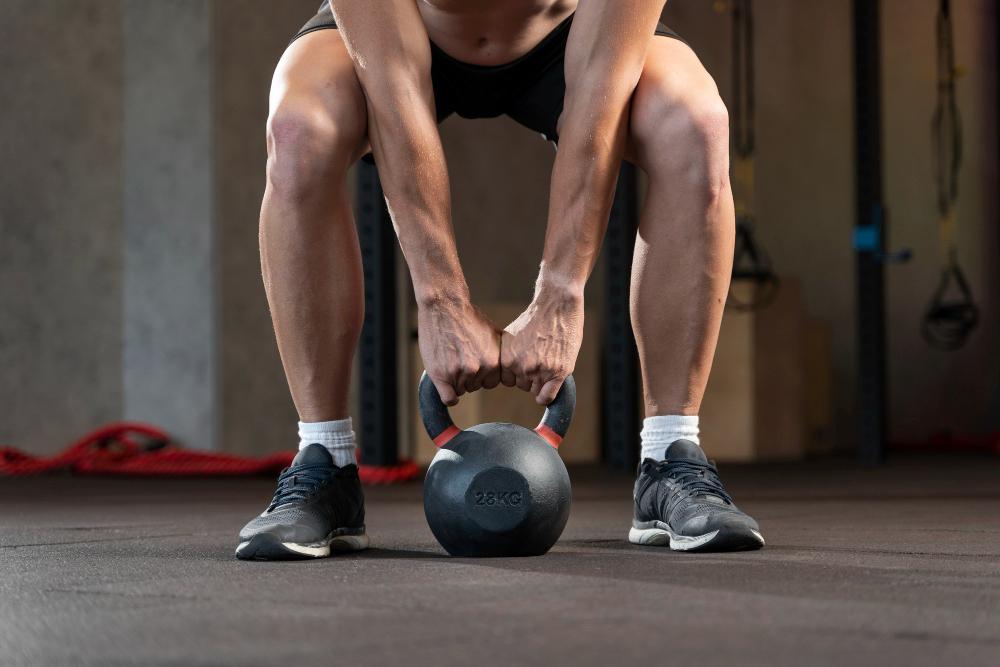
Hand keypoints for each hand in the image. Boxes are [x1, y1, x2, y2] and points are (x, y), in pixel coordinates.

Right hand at [417, 296, 501, 405]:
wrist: (445, 307)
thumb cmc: (468, 318)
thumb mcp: (493, 334)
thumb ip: (501, 353)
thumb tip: (513, 366)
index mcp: (493, 362)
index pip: (490, 383)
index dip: (481, 375)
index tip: (473, 363)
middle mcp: (478, 369)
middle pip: (474, 386)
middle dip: (468, 376)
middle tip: (459, 358)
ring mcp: (459, 373)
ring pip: (460, 390)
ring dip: (455, 380)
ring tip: (450, 360)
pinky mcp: (441, 375)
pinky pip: (449, 399)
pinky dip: (449, 396)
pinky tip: (447, 387)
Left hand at [501, 288, 583, 404]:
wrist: (557, 303)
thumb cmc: (537, 317)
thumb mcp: (513, 335)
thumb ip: (510, 355)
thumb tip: (508, 371)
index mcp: (507, 358)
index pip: (508, 380)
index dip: (518, 374)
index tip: (526, 365)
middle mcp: (521, 366)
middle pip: (522, 385)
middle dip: (530, 376)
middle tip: (541, 360)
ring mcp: (539, 370)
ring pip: (536, 390)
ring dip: (542, 382)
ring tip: (548, 362)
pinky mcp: (557, 371)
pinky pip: (548, 396)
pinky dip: (547, 397)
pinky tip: (548, 391)